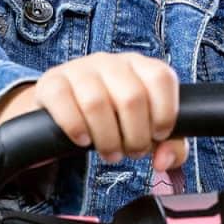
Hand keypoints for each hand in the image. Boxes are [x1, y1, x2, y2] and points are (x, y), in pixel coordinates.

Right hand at [34, 52, 187, 170]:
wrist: (65, 109)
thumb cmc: (114, 118)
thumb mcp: (146, 128)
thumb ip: (170, 145)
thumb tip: (164, 161)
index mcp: (140, 65)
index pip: (162, 78)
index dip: (164, 113)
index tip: (158, 136)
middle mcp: (111, 62)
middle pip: (132, 97)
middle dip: (135, 136)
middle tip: (131, 152)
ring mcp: (80, 69)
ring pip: (96, 103)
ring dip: (106, 138)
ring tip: (110, 152)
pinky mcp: (52, 82)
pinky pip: (63, 102)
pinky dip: (75, 128)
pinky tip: (83, 140)